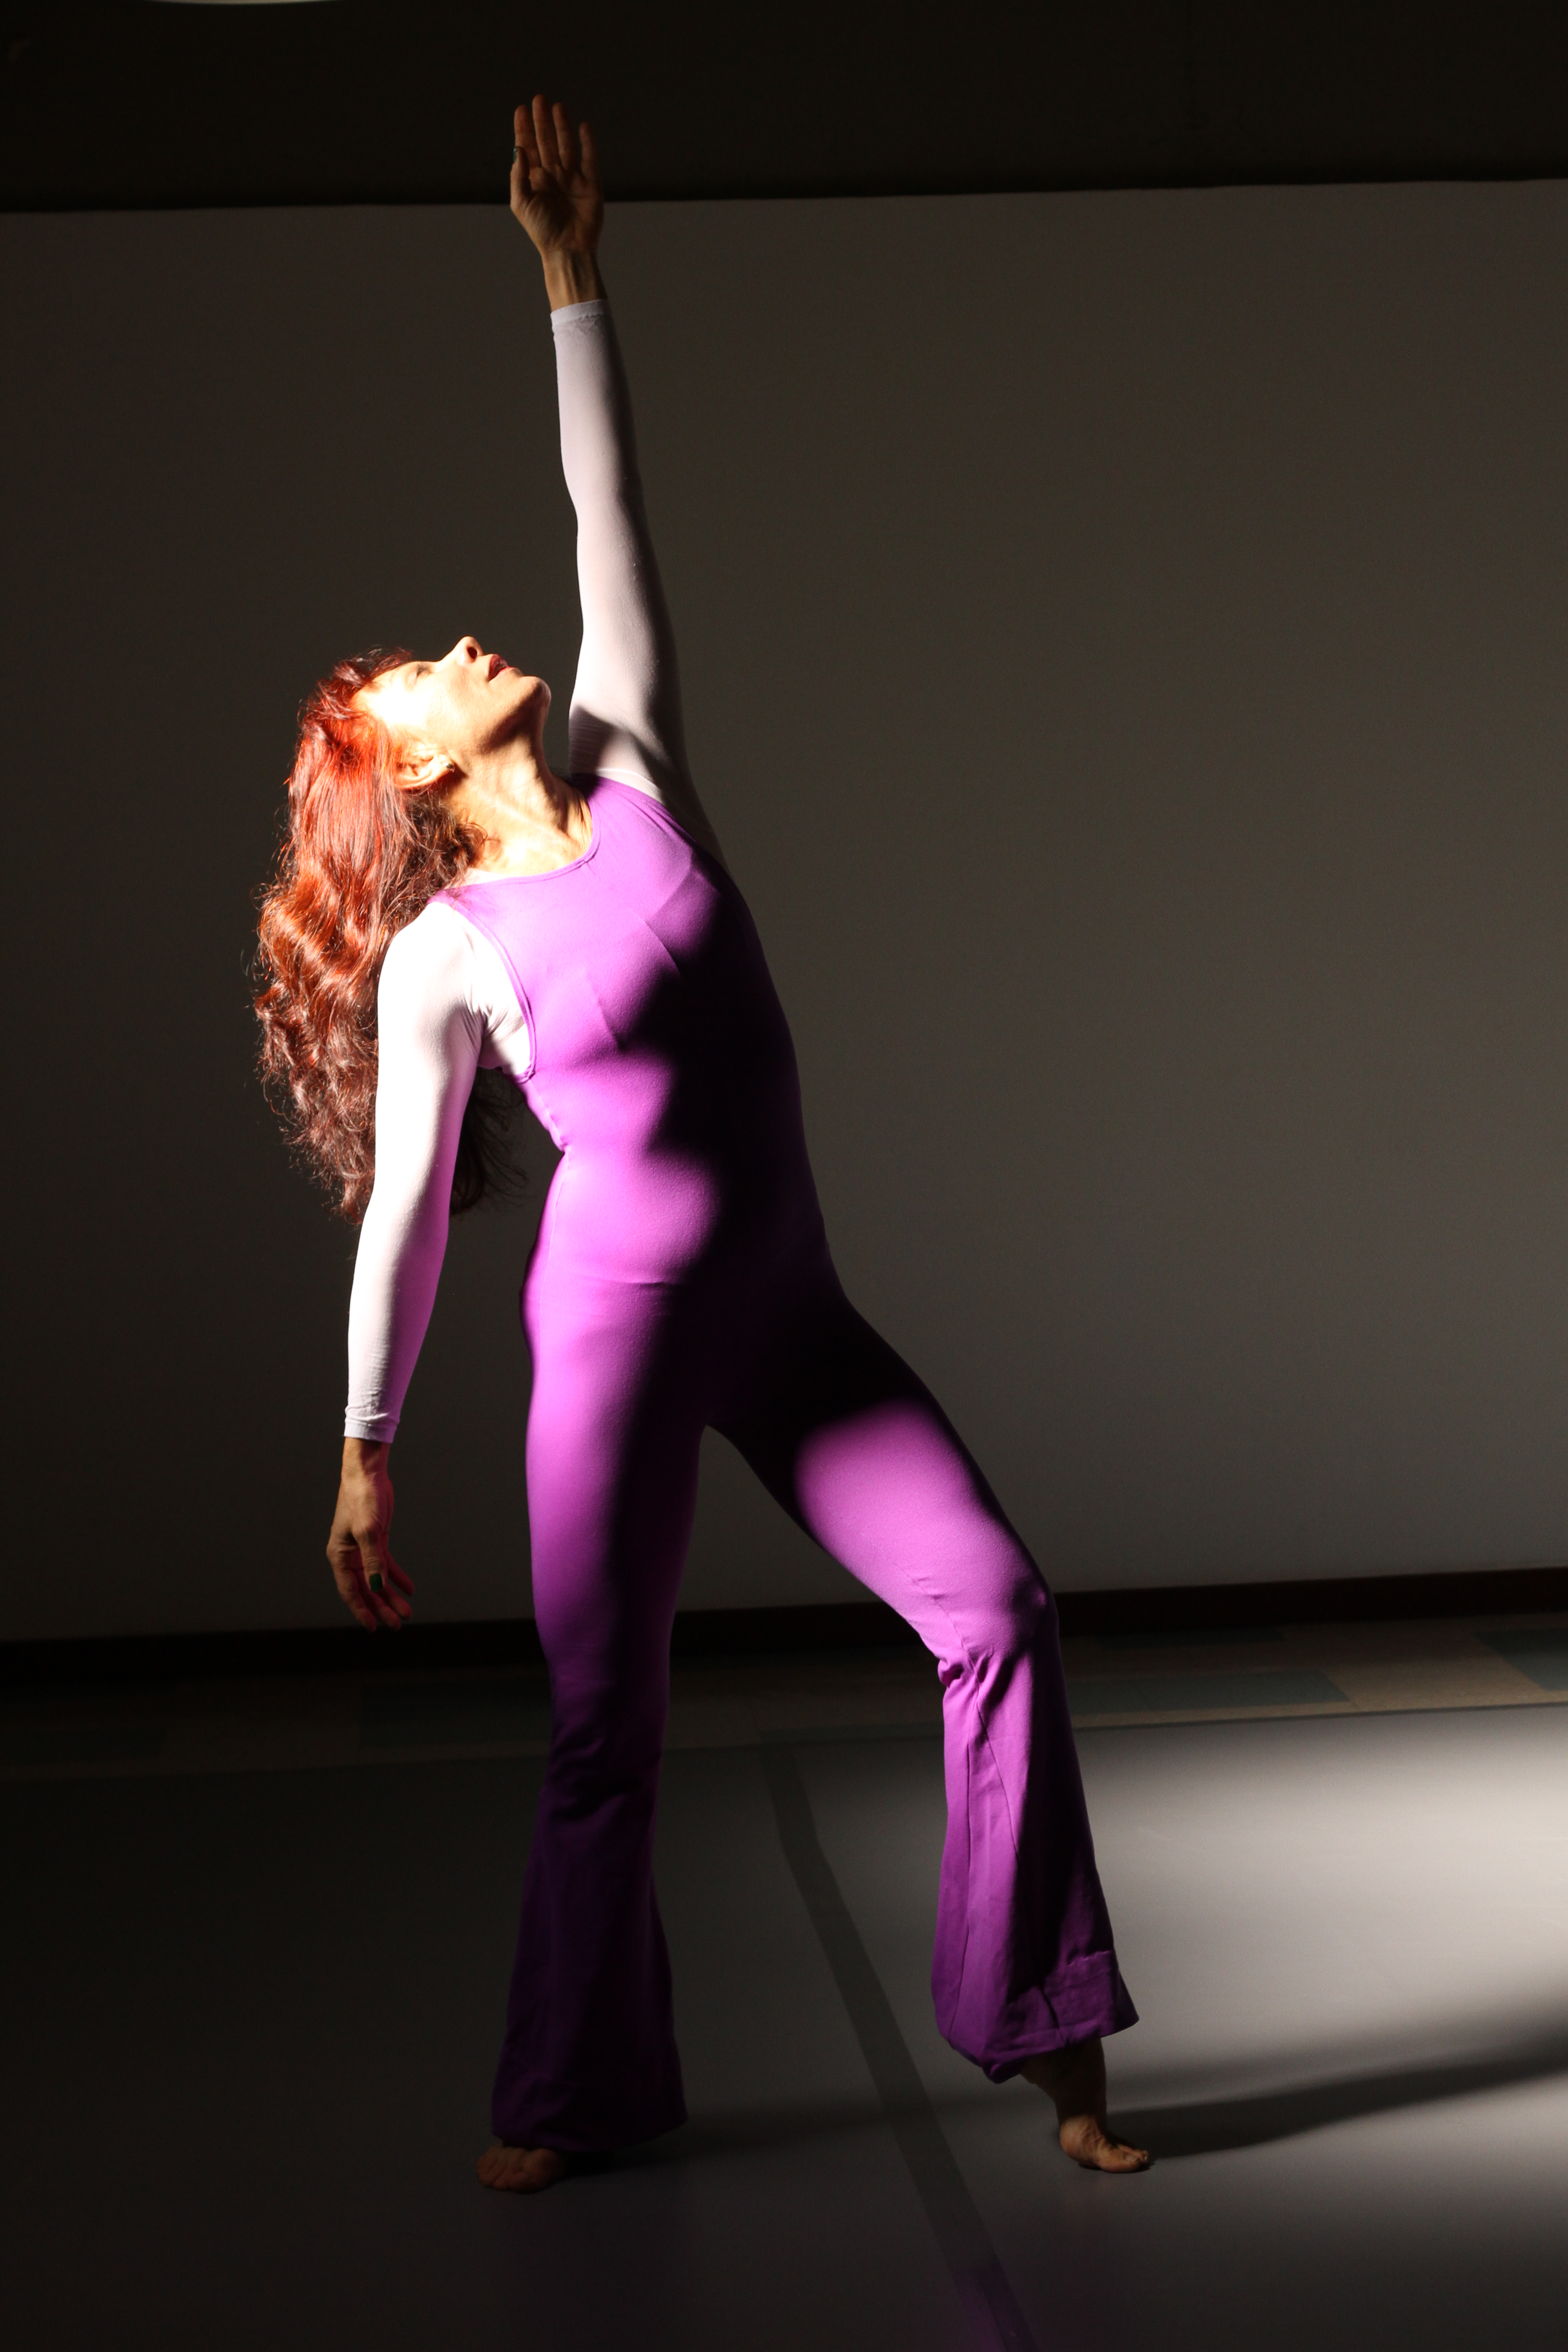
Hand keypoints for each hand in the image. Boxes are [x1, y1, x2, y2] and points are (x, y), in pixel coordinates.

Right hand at [327, 1439, 414, 1630]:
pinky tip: (409, 1589)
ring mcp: (363, 1549)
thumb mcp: (368, 1530)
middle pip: (365, 1590)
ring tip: (406, 1612)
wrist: (367, 1474)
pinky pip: (386, 1566)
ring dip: (391, 1596)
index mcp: (339, 1556)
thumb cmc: (361, 1498)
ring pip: (377, 1580)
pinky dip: (397, 1578)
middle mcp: (349, 1556)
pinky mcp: (376, 1541)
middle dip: (381, 1608)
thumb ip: (373, 1560)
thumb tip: (377, 1587)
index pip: (350, 1591)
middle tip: (397, 1624)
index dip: (362, 1611)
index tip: (374, 1627)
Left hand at [510, 96, 602, 266]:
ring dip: (562, 126)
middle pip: (547, 141)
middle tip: (539, 99)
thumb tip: (519, 149)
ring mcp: (572, 179)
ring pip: (567, 146)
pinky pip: (590, 159)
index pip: (528, 148)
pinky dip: (588, 142)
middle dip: (542, 121)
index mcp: (535, 180)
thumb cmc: (541, 231)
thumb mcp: (521, 203)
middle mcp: (553, 176)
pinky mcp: (591, 185)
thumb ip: (518, 176)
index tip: (521, 110)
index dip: (524, 129)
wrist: (567, 250)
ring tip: (557, 106)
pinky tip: (583, 126)